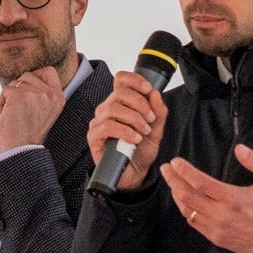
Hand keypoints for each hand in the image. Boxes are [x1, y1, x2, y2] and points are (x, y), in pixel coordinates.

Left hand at [0, 61, 70, 152]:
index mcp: (58, 98)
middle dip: (19, 88)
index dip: (36, 75)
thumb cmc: (29, 134)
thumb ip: (42, 94)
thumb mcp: (45, 111)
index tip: (29, 88)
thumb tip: (26, 78)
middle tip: (19, 107)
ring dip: (10, 96)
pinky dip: (2, 102)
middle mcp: (49, 94)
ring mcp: (35, 93)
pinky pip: (5, 90)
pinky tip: (7, 115)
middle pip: (28, 75)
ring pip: (15, 83)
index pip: (49, 71)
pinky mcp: (19, 96)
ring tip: (14, 113)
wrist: (21, 149)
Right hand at [86, 71, 167, 190]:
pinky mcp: (94, 137)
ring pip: (113, 109)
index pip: (121, 80)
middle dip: (139, 104)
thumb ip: (158, 112)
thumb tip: (155, 93)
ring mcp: (99, 122)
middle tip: (150, 119)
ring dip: (134, 119)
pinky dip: (124, 131)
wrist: (135, 172)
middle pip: (119, 92)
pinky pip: (107, 127)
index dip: (134, 80)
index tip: (148, 90)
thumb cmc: (141, 150)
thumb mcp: (156, 129)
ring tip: (143, 132)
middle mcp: (107, 109)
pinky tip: (134, 139)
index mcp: (121, 103)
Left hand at [162, 145, 252, 252]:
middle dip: (173, 181)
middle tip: (166, 169)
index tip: (175, 162)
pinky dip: (186, 210)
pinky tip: (184, 201)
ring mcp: (217, 228)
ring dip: (177, 196)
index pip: (199, 182)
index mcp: (233, 198)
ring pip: (187, 211)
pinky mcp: (216, 238)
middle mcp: (221, 214)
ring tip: (172, 183)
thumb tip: (240, 148)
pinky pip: (194, 223)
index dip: (184, 171)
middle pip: (187, 196)